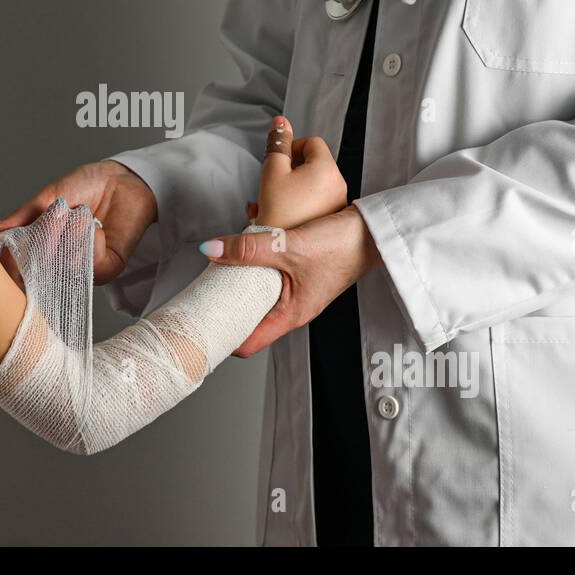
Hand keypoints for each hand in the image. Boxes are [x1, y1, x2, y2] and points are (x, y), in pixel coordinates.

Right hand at [0, 159, 157, 283]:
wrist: (121, 179)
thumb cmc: (84, 187)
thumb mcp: (44, 200)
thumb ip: (19, 220)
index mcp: (42, 251)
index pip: (20, 272)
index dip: (12, 264)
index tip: (8, 247)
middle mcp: (61, 265)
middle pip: (40, 274)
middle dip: (43, 243)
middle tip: (51, 217)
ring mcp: (83, 270)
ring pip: (65, 271)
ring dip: (70, 240)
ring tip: (78, 215)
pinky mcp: (108, 268)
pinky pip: (93, 268)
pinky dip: (92, 244)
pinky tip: (96, 228)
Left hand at [200, 204, 382, 357]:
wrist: (372, 230)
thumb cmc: (341, 246)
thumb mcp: (288, 247)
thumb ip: (247, 248)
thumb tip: (211, 251)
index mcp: (290, 316)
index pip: (248, 344)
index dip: (223, 338)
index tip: (202, 324)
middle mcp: (292, 308)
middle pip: (249, 317)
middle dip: (226, 302)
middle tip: (204, 289)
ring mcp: (295, 290)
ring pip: (257, 291)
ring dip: (240, 274)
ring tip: (224, 258)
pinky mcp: (298, 271)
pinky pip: (268, 271)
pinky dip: (255, 258)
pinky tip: (248, 237)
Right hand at [250, 116, 348, 229]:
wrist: (282, 253)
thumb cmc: (279, 214)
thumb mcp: (271, 172)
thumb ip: (277, 143)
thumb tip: (281, 122)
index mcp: (326, 169)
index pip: (311, 142)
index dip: (291, 146)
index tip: (278, 162)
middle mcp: (338, 186)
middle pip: (312, 164)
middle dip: (288, 170)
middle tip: (273, 184)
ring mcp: (336, 205)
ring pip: (310, 185)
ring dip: (289, 188)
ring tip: (271, 203)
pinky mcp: (329, 222)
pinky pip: (313, 203)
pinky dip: (297, 204)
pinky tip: (280, 216)